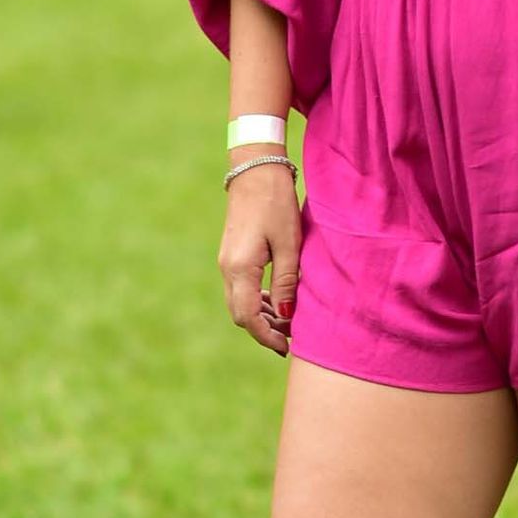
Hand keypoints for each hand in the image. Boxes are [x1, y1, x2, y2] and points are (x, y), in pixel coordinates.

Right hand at [220, 164, 301, 357]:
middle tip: (291, 337)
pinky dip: (257, 301)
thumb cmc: (276, 203)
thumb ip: (286, 282)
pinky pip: (240, 288)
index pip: (248, 317)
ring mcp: (226, 262)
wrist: (255, 170)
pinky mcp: (231, 255)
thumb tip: (286, 315)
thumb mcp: (289, 244)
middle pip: (240, 314)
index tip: (287, 347)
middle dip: (264, 330)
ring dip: (261, 316)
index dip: (267, 336)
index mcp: (240, 268)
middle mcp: (227, 269)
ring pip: (239, 303)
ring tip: (289, 321)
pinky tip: (277, 300)